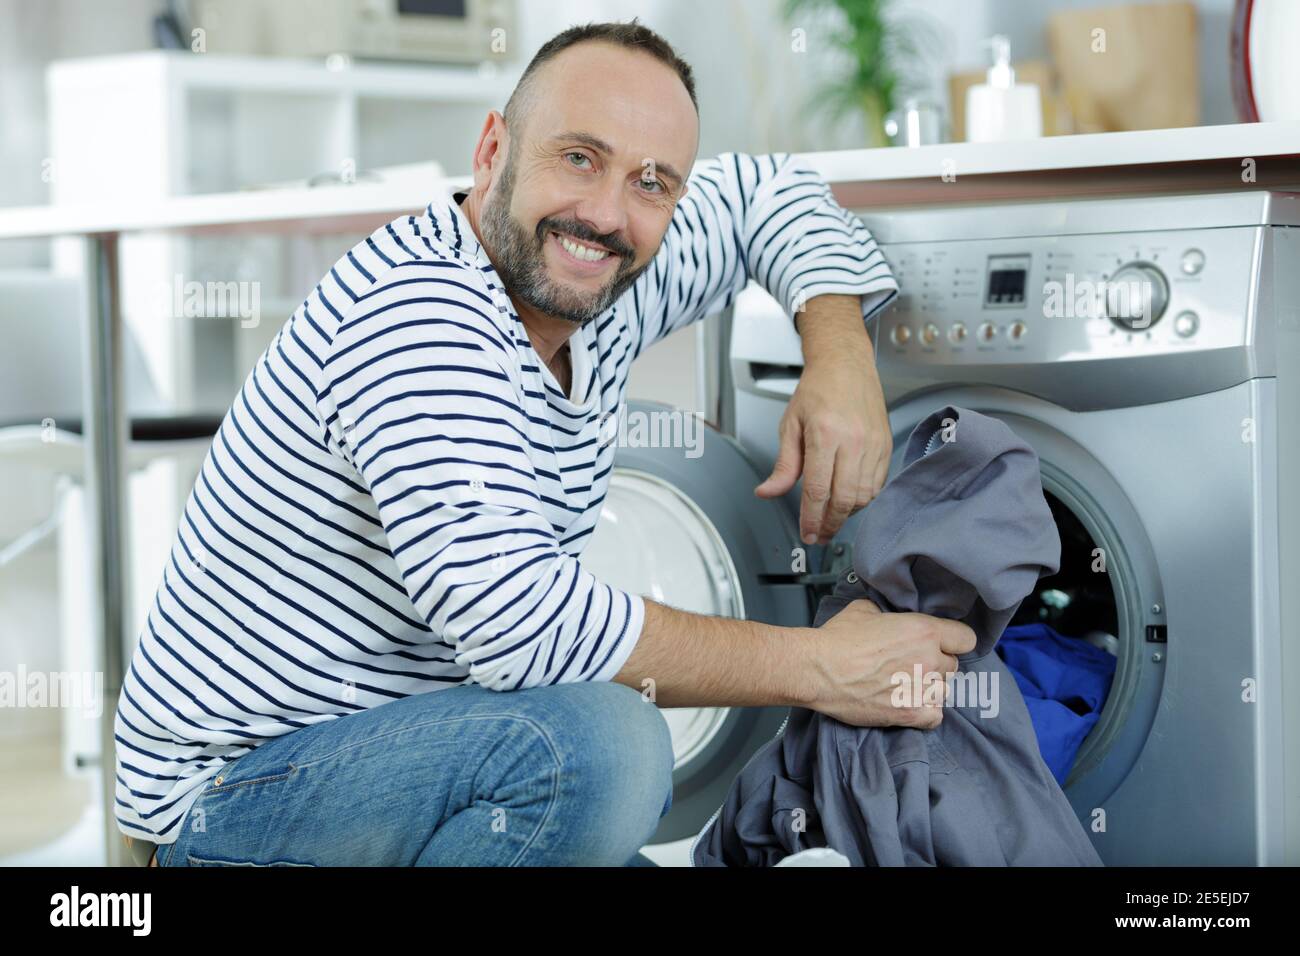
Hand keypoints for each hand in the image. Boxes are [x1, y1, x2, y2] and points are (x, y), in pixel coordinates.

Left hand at [754, 351, 891, 544]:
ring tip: (831, 518)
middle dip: (830, 524)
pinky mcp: (886, 446)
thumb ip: (783, 465)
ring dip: (846, 514)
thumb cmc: (818, 390)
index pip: (818, 490)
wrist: (846, 365)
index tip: (807, 533)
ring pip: (864, 496)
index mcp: (825, 435)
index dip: (811, 519)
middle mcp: (854, 441)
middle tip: (819, 535)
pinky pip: (877, 484)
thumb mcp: (790, 425)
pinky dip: (863, 499)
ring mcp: (874, 444)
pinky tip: (849, 500)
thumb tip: (768, 493)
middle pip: (844, 499)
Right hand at [795, 599, 976, 728]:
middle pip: (952, 665)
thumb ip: (890, 613)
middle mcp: (929, 659)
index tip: (944, 643)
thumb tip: (890, 615)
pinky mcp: (910, 713)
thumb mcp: (865, 609)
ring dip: (929, 687)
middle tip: (913, 663)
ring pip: (944, 690)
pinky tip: (909, 702)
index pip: (966, 638)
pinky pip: (935, 716)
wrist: (818, 669)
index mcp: (924, 630)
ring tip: (906, 684)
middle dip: (936, 663)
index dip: (953, 640)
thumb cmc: (837, 640)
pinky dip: (926, 711)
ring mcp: (921, 689)